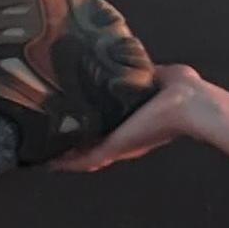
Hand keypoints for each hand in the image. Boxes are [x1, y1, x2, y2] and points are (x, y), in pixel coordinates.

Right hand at [58, 62, 211, 172]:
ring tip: (40, 152)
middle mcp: (124, 135)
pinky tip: (47, 162)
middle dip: (72, 141)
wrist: (188, 104)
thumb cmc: (182, 89)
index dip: (89, 121)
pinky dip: (66, 164)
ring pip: (85, 155)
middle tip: (47, 136)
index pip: (106, 122)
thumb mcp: (156, 75)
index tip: (69, 116)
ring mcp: (118, 145)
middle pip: (93, 141)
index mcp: (133, 118)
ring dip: (64, 155)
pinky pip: (84, 161)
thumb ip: (141, 73)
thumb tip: (132, 63)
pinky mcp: (113, 149)